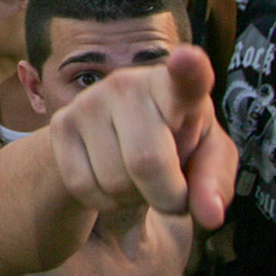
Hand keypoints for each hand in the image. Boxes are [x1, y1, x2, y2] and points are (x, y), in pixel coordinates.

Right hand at [45, 43, 237, 230]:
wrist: (119, 138)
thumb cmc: (176, 145)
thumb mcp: (206, 161)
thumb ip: (214, 185)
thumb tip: (210, 216)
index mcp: (177, 88)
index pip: (186, 79)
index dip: (189, 70)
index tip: (187, 59)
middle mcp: (129, 84)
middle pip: (147, 162)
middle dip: (165, 197)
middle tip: (172, 194)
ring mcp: (89, 100)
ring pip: (113, 180)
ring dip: (131, 197)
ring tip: (138, 178)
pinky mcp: (61, 123)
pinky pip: (83, 185)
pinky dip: (102, 201)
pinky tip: (111, 180)